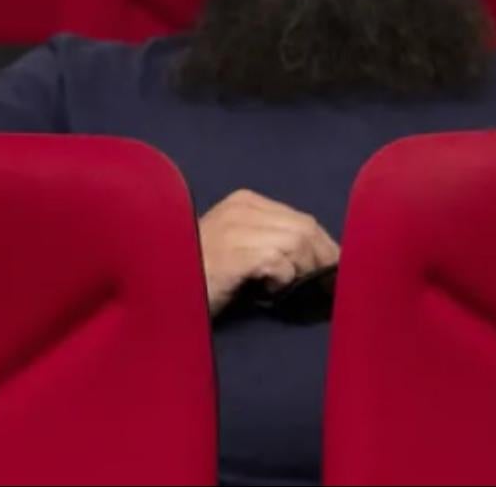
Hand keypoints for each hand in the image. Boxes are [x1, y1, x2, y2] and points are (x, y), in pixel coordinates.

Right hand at [198, 189, 339, 314]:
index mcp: (245, 202)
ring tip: (290, 289)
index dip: (324, 245)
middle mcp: (242, 208)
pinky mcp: (234, 252)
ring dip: (303, 270)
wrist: (161, 288)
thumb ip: (270, 243)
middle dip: (323, 257)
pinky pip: (279, 262)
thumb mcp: (237, 248)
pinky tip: (269, 292)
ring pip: (297, 242)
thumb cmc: (200, 273)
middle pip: (305, 227)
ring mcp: (237, 228)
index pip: (300, 219)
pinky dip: (284, 279)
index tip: (334, 269)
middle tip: (327, 285)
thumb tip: (316, 260)